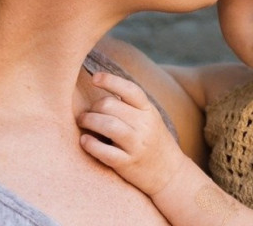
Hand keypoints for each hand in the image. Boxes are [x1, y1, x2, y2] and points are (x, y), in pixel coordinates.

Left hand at [78, 72, 184, 194]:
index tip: (94, 78)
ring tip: (82, 122)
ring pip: (107, 124)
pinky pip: (104, 151)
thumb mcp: (149, 118)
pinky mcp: (127, 164)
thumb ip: (130, 105)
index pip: (130, 89)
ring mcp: (137, 145)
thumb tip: (102, 86)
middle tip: (86, 114)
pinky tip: (84, 141)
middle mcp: (145, 125)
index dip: (110, 80)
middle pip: (110, 105)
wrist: (170, 173)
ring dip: (88, 120)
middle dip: (93, 107)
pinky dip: (90, 144)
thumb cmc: (153, 141)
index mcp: (149, 111)